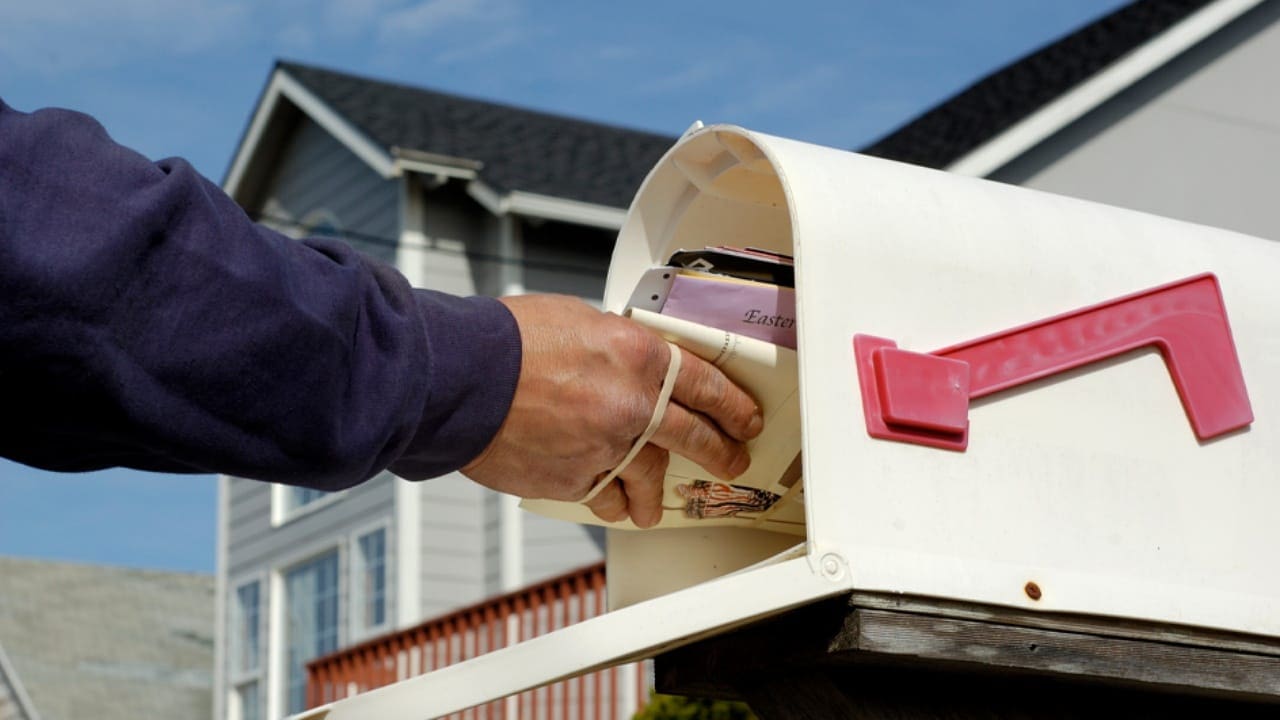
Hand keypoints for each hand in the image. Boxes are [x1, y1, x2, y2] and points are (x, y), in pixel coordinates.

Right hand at [461, 294, 762, 527]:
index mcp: (639, 356)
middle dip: (719, 452)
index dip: (733, 405)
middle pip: (694, 436)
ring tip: (656, 507)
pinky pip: (604, 496)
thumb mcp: (579, 320)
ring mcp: (606, 447)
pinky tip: (614, 506)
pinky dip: (610, 501)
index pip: (706, 384)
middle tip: (731, 461)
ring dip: (655, 494)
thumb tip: (625, 362)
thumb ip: (615, 348)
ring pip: (649, 477)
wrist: (462, 377)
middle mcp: (632, 404)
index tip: (745, 418)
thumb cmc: (507, 341)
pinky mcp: (575, 479)